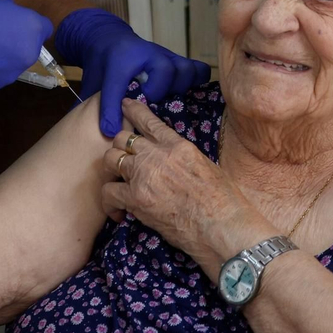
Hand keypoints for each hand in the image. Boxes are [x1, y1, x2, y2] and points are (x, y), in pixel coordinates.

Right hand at [0, 0, 52, 94]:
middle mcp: (27, 56)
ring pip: (9, 67)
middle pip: (26, 50)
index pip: (44, 28)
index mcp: (31, 30)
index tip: (14, 23)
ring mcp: (8, 76)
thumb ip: (7, 13)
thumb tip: (6, 18)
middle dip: (14, 45)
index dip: (28, 25)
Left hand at [52, 8, 210, 134]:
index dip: (112, 109)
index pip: (116, 85)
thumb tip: (88, 135)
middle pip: (165, 71)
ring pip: (184, 70)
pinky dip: (196, 83)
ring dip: (179, 89)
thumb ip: (90, 105)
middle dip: (158, 93)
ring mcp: (164, 55)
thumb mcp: (92, 82)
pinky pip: (197, 70)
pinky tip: (185, 96)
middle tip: (149, 105)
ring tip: (168, 101)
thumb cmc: (102, 64)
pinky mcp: (177, 60)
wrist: (108, 38)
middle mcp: (146, 53)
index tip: (110, 129)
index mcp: (119, 59)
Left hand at [100, 100, 248, 267]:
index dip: (133, 111)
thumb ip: (183, 158)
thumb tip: (173, 162)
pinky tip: (118, 212)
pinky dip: (109, 202)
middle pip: (122, 139)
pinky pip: (108, 192)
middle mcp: (156, 155)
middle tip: (122, 162)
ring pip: (110, 159)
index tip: (124, 106)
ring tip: (117, 185)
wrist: (222, 226)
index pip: (148, 121)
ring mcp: (143, 175)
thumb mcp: (206, 166)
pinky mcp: (136, 199)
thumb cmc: (223, 201)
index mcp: (177, 145)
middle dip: (119, 148)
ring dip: (111, 172)